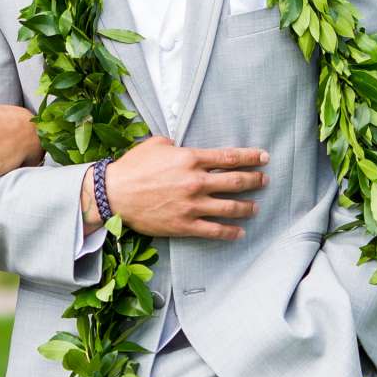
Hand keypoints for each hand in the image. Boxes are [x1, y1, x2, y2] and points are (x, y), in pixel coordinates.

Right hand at [104, 137, 268, 239]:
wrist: (113, 194)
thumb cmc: (132, 167)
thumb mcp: (155, 144)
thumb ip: (175, 144)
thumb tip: (182, 146)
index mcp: (190, 159)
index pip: (229, 157)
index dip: (250, 157)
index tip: (264, 157)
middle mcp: (196, 182)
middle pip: (236, 182)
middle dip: (255, 180)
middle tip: (264, 180)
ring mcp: (192, 205)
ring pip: (230, 207)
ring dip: (247, 207)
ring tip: (255, 207)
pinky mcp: (185, 225)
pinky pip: (214, 230)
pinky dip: (230, 232)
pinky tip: (239, 232)